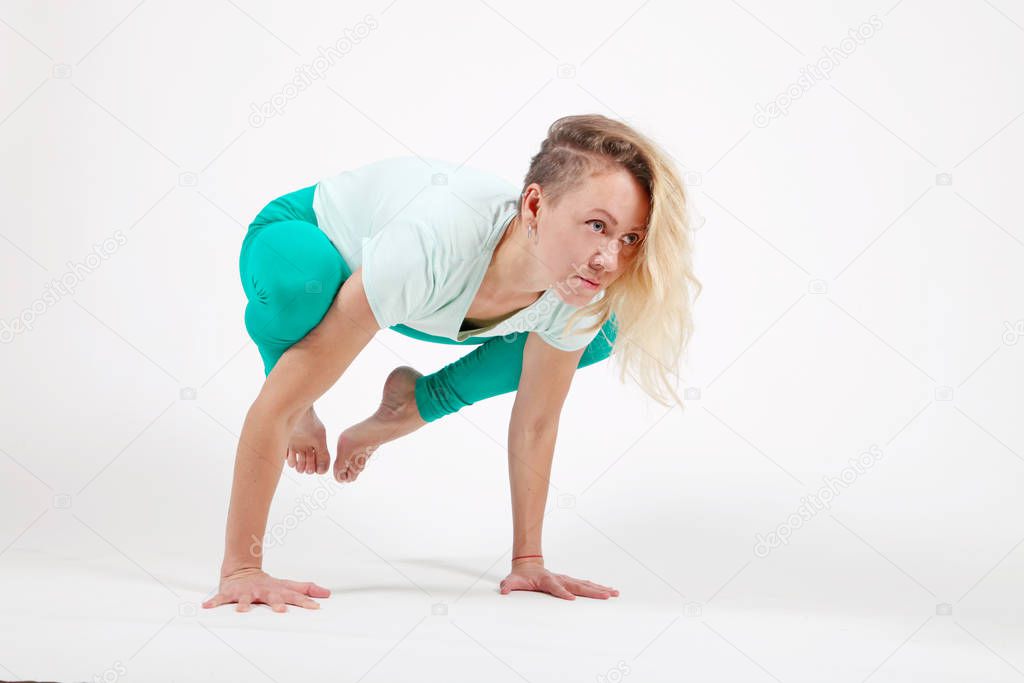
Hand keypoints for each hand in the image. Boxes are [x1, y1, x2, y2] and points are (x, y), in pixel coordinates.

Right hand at [202, 567, 330, 611]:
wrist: (242, 570)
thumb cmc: (267, 583)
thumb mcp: (286, 586)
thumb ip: (305, 589)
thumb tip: (327, 593)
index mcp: (276, 590)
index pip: (293, 596)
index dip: (304, 601)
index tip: (315, 607)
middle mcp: (262, 591)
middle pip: (271, 597)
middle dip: (276, 603)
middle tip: (282, 610)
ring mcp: (245, 592)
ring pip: (244, 599)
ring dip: (243, 604)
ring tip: (241, 610)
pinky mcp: (230, 593)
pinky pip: (220, 598)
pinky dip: (213, 602)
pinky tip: (207, 606)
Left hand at [499, 561, 619, 599]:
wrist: (528, 564)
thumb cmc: (522, 575)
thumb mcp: (512, 580)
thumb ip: (508, 585)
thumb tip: (504, 589)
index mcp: (547, 580)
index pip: (556, 587)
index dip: (562, 593)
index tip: (571, 599)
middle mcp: (560, 579)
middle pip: (577, 586)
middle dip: (592, 592)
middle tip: (606, 596)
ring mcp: (567, 580)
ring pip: (585, 585)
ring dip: (599, 589)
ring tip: (614, 593)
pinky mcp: (570, 582)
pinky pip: (586, 585)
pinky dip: (597, 588)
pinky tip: (609, 592)